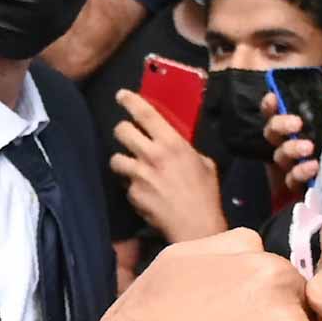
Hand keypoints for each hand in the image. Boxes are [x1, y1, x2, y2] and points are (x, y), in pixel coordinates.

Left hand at [110, 89, 226, 242]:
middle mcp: (151, 155)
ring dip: (123, 161)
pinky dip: (132, 186)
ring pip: (116, 158)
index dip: (130, 100)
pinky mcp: (132, 193)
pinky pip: (125, 184)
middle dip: (123, 131)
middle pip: (121, 130)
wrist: (196, 225)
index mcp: (172, 143)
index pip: (145, 113)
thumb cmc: (205, 193)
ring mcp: (139, 175)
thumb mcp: (203, 163)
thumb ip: (185, 149)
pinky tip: (145, 192)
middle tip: (128, 136)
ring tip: (133, 168)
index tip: (121, 95)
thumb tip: (176, 145)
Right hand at [262, 61, 321, 191]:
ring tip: (309, 147)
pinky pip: (291, 180)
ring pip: (278, 156)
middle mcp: (293, 141)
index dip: (269, 105)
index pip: (274, 112)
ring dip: (290, 149)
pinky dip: (299, 173)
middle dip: (279, 125)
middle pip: (271, 133)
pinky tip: (314, 167)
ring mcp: (297, 163)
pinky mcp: (305, 184)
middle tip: (297, 123)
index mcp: (300, 122)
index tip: (274, 97)